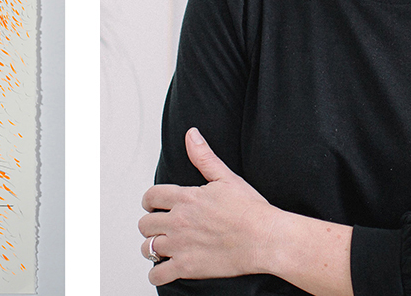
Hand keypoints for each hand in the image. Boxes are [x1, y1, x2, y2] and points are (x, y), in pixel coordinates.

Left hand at [138, 127, 282, 285]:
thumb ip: (204, 157)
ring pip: (148, 248)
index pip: (150, 197)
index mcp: (185, 198)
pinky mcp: (187, 267)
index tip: (154, 207)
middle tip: (159, 228)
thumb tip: (191, 135)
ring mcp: (180, 245)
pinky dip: (157, 274)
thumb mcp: (226, 177)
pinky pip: (158, 274)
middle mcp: (178, 221)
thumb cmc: (251, 211)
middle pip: (145, 224)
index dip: (150, 202)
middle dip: (151, 225)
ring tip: (162, 248)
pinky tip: (164, 270)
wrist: (266, 239)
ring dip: (152, 248)